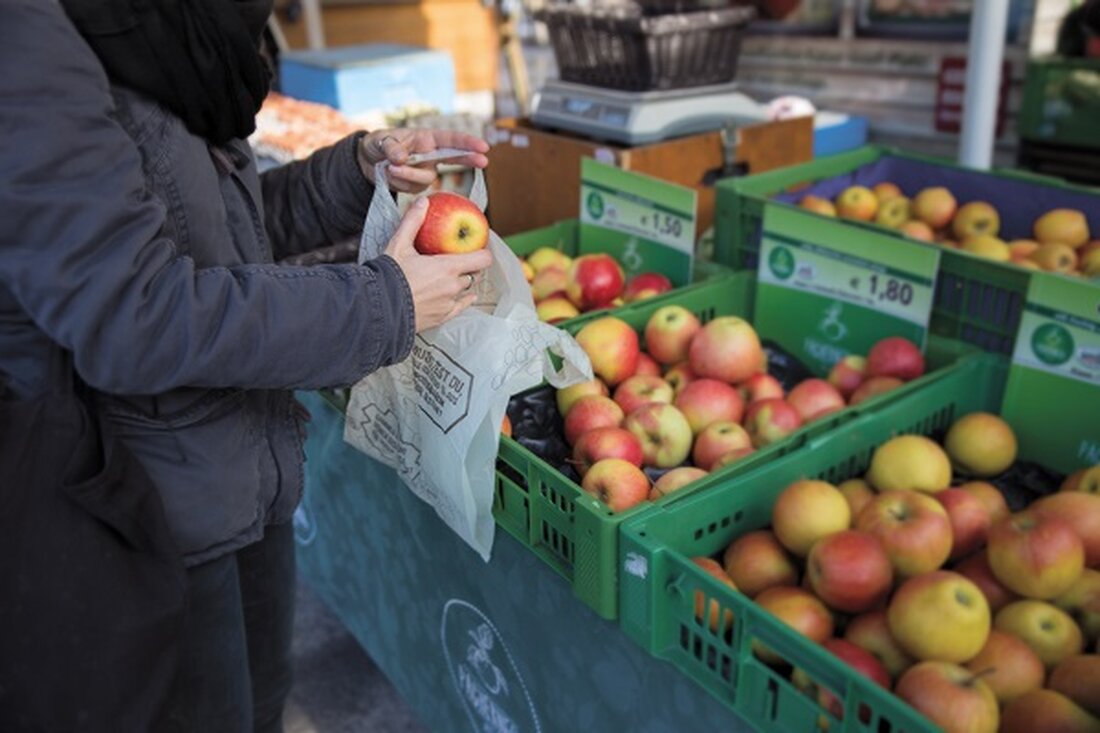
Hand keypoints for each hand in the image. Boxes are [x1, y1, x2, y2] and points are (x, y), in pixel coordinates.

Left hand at [358, 128, 489, 194]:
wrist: (366, 161)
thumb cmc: (377, 144)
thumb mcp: (380, 140)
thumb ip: (391, 147)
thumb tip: (401, 158)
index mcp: (426, 139)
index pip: (450, 140)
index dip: (467, 142)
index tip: (483, 146)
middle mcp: (430, 155)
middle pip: (454, 158)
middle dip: (469, 158)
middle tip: (484, 161)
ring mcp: (426, 172)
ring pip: (425, 179)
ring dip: (407, 174)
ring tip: (388, 167)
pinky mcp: (417, 186)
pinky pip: (412, 188)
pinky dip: (398, 181)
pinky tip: (388, 174)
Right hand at [383, 197, 492, 331]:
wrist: (379, 310)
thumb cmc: (388, 277)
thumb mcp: (399, 245)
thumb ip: (413, 222)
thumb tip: (423, 202)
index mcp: (448, 267)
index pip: (482, 259)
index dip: (483, 252)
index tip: (478, 247)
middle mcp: (453, 286)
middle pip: (473, 273)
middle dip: (469, 266)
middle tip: (461, 259)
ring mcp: (449, 304)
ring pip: (466, 290)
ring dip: (462, 282)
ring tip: (453, 276)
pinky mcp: (443, 317)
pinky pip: (461, 307)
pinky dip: (464, 300)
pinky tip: (465, 297)